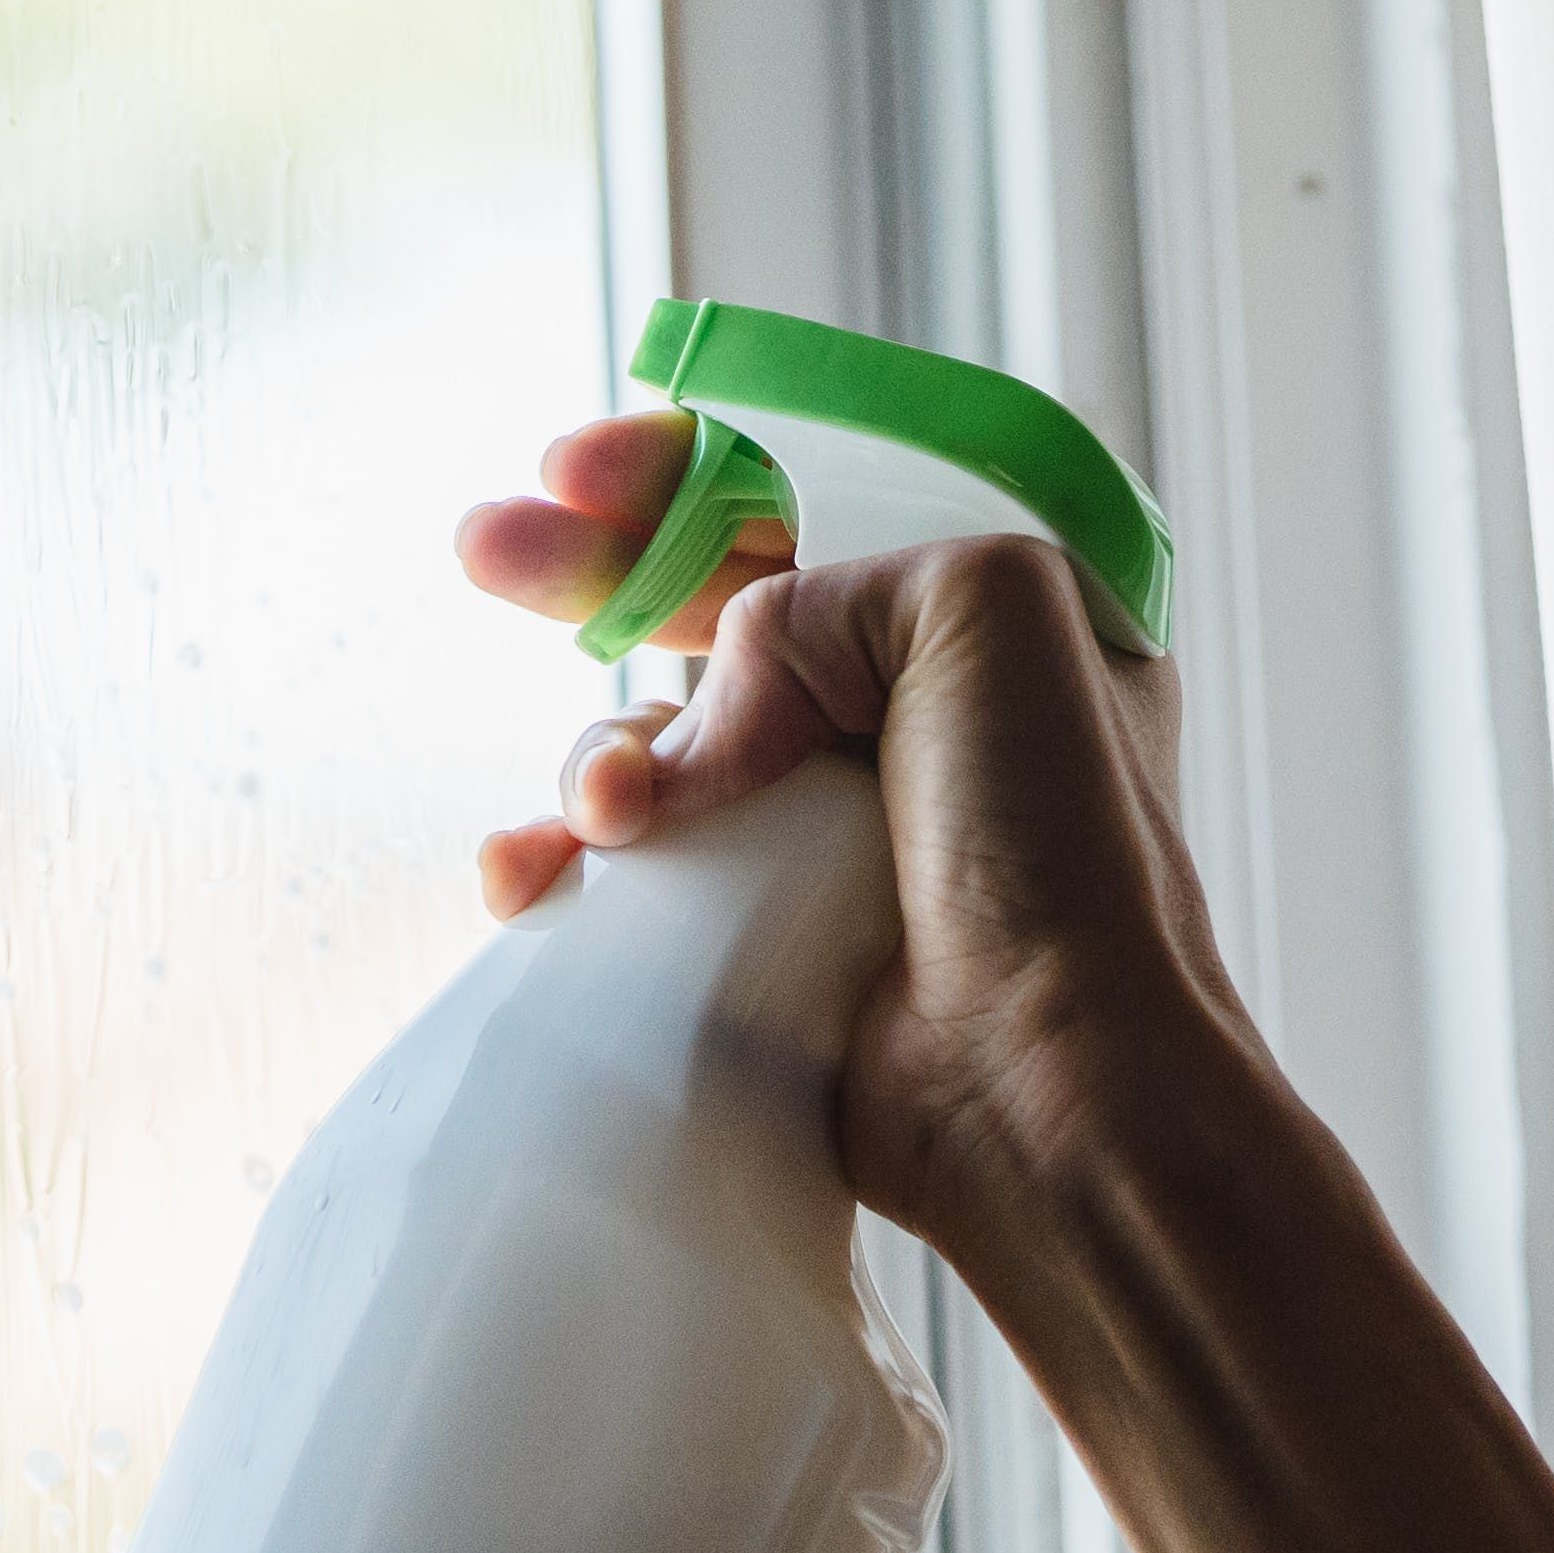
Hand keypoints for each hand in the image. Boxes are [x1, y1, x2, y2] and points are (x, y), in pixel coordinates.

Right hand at [458, 412, 1258, 1266]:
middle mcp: (921, 717)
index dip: (697, 475)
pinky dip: (563, 859)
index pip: (827, 499)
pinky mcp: (767, 932)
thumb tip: (710, 717)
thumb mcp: (990, 605)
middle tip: (492, 550)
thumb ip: (829, 584)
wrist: (1042, 1079)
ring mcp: (838, 828)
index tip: (584, 473)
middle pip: (720, 605)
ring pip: (662, 740)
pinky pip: (632, 866)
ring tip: (607, 809)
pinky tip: (529, 875)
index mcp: (1001, 620)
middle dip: (594, 572)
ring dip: (599, 751)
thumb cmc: (1062, 847)